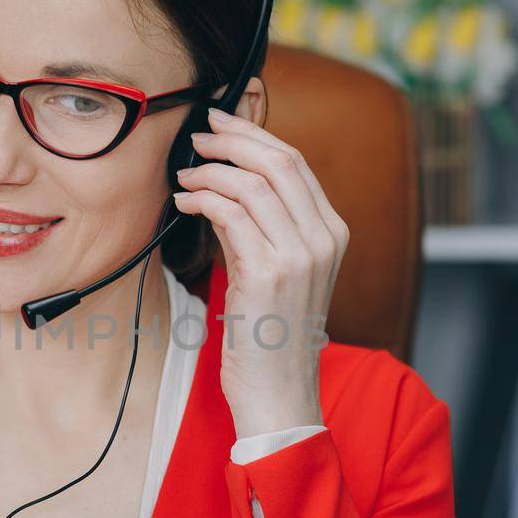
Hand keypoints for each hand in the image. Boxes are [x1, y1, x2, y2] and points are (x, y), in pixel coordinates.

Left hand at [171, 106, 349, 438]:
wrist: (279, 394)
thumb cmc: (271, 338)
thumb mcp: (279, 274)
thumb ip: (264, 229)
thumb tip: (227, 185)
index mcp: (333, 234)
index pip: (297, 163)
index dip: (255, 135)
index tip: (223, 123)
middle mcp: (324, 239)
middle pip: (280, 161)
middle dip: (234, 138)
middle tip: (199, 134)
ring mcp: (300, 255)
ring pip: (254, 182)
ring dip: (211, 170)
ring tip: (185, 176)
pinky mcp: (269, 273)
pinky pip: (231, 213)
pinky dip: (203, 198)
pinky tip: (185, 203)